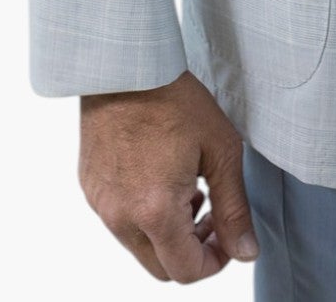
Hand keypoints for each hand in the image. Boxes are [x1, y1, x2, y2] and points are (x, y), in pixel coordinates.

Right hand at [78, 69, 259, 279]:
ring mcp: (101, 203)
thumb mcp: (220, 150)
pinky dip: (143, 212)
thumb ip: (234, 208)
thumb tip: (245, 252)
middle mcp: (121, 217)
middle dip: (191, 251)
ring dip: (167, 232)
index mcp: (155, 212)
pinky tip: (160, 174)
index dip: (213, 262)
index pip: (185, 272)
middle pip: (160, 266)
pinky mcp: (90, 187)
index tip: (226, 237)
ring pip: (138, 244)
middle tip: (210, 214)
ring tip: (188, 187)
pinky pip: (119, 218)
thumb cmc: (174, 98)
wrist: (125, 63)